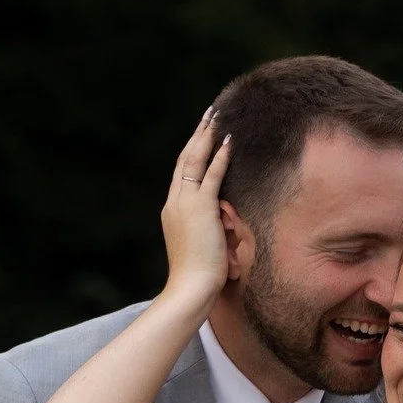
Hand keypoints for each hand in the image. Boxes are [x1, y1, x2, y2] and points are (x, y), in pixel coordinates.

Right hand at [159, 110, 231, 316]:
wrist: (190, 288)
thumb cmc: (198, 276)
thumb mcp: (202, 245)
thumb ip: (209, 228)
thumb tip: (223, 224)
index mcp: (172, 211)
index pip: (182, 174)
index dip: (192, 152)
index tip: (202, 134)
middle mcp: (174, 203)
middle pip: (185, 161)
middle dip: (198, 136)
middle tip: (209, 114)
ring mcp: (185, 205)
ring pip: (194, 162)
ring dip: (207, 137)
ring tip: (218, 116)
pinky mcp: (200, 209)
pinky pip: (211, 176)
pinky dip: (220, 157)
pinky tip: (229, 140)